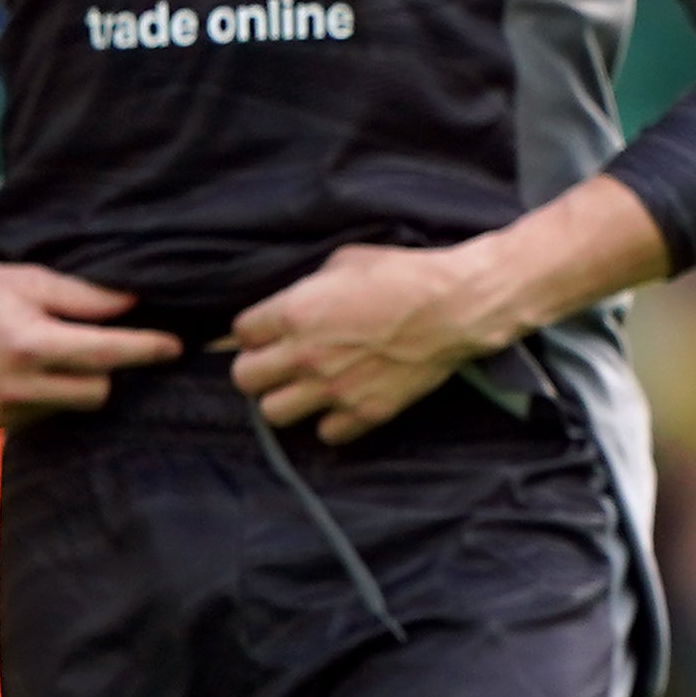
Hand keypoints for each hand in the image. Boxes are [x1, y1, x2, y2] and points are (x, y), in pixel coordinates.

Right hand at [0, 179, 172, 429]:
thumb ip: (84, 296)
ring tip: (49, 350)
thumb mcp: (28, 278)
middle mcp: (16, 384)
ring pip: (73, 406)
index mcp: (28, 344)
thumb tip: (138, 302)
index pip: (108, 353)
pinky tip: (23, 370)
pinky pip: (43, 414)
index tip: (177, 346)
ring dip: (75, 382)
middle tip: (107, 343)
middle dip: (109, 368)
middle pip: (99, 390)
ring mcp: (1, 410)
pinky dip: (45, 395)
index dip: (147, 349)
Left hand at [230, 240, 517, 443]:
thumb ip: (308, 288)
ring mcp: (334, 389)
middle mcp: (305, 356)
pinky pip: (325, 433)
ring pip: (273, 413)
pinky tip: (340, 402)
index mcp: (294, 313)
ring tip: (303, 387)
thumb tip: (295, 302)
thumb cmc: (402, 275)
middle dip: (257, 367)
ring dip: (284, 398)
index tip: (269, 330)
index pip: (240, 332)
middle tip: (277, 361)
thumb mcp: (344, 262)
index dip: (254, 330)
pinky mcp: (366, 412)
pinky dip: (329, 421)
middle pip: (245, 379)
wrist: (454, 307)